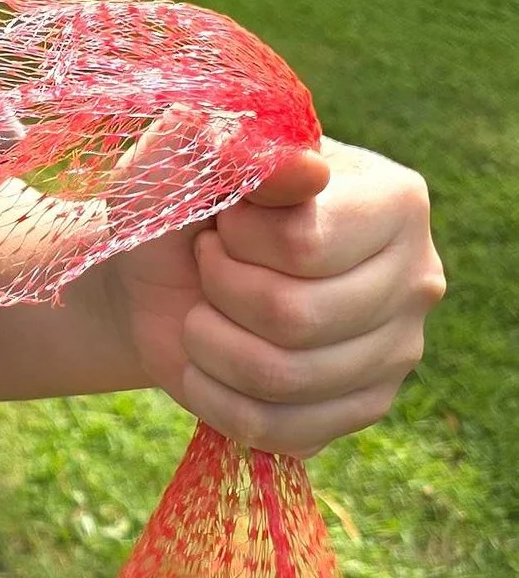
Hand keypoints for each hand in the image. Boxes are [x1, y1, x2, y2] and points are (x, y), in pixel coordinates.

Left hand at [109, 140, 444, 457]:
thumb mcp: (192, 152)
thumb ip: (243, 148)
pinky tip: (204, 363)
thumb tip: (306, 171)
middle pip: (296, 317)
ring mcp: (396, 351)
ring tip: (204, 309)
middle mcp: (416, 276)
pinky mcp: (360, 409)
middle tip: (208, 263)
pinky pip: (278, 429)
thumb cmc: (184, 198)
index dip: (238, 237)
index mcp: (395, 199)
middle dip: (220, 289)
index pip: (306, 245)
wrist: (161, 270)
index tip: (223, 218)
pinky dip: (215, 398)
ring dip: (209, 343)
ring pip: (283, 377)